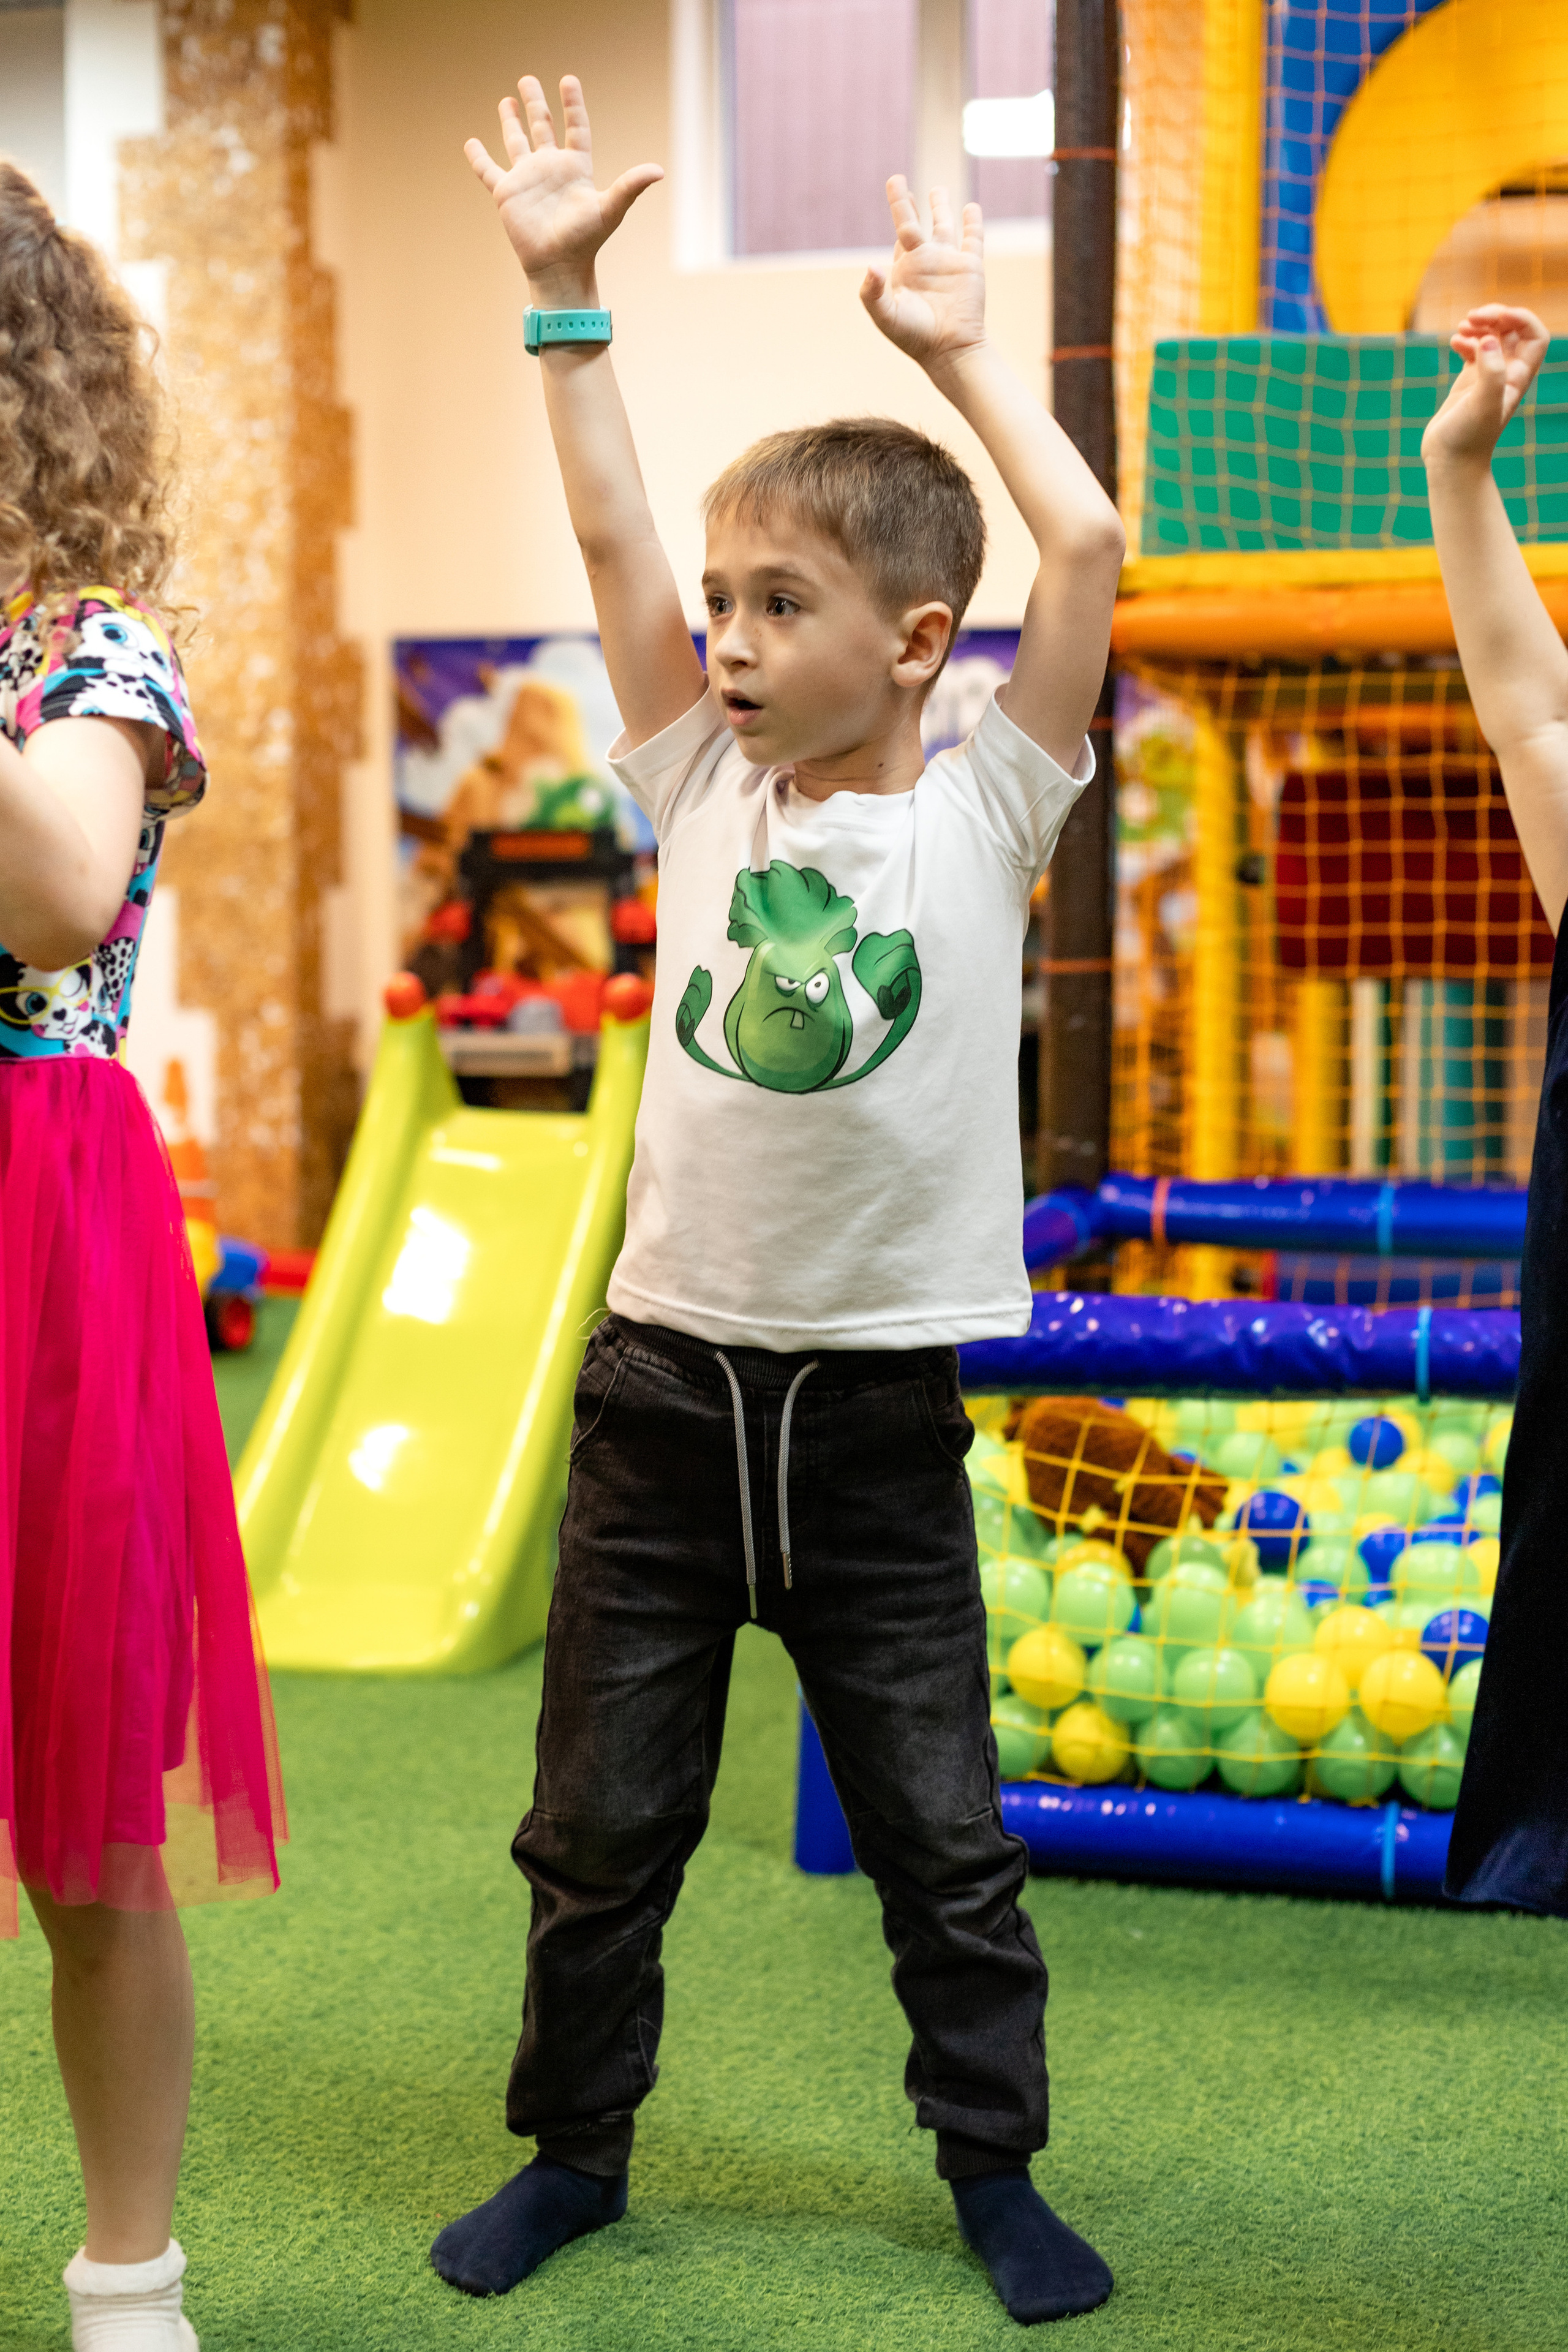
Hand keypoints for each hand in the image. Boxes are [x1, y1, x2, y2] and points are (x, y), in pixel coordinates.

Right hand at [465, 74, 660, 300]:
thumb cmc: (586, 241)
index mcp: (575, 168)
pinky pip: (489, 170)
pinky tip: (471, 142)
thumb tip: (659, 171)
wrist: (559, 267)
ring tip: (507, 99)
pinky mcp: (507, 194)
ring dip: (511, 121)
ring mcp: (527, 179)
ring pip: (516, 142)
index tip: (568, 80)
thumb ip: (631, 186)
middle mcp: (550, 168)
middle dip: (535, 103)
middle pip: (542, 126)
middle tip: (527, 79)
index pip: (575, 128)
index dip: (572, 104)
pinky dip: (478, 157)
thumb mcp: (610, 209)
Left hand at [860, 178, 984, 372]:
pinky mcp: (971, 267)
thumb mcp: (886, 315)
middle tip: (898, 179)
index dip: (899, 206)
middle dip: (908, 203)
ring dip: (941, 207)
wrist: (949, 349)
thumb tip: (871, 265)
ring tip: (938, 190)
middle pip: (915, 223)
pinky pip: (973, 238)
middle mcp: (926, 261)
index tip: (896, 182)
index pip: (900, 231)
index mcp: (905, 268)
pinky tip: (971, 207)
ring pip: (945, 226)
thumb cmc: (914, 337)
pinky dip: (974, 222)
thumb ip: (873, 292)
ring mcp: (949, 262)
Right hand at [1422, 304, 1549, 472]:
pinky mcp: (1470, 382)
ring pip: (1493, 337)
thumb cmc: (1468, 438)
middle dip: (1496, 317)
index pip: (1535, 336)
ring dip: (1480, 325)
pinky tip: (1454, 342)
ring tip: (1463, 326)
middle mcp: (1507, 374)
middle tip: (1473, 317)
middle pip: (1513, 331)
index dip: (1521, 318)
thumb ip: (1491, 371)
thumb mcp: (1483, 404)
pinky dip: (1466, 339)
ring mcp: (1488, 377)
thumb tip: (1489, 338)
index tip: (1497, 316)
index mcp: (1518, 377)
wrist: (1451, 462)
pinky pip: (1474, 350)